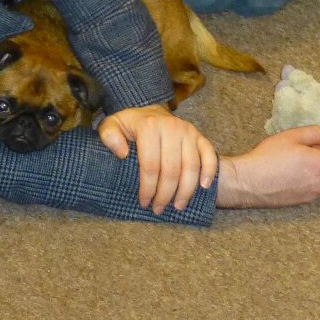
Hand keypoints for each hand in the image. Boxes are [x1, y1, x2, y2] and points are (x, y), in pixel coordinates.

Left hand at [98, 104, 218, 214]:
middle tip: (159, 209)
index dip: (147, 188)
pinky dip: (209, 171)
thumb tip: (122, 154)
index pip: (150, 165)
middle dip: (165, 194)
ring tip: (178, 206)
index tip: (144, 202)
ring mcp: (188, 131)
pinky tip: (204, 187)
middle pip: (171, 170)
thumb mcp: (112, 125)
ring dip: (186, 190)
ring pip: (191, 167)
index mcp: (149, 126)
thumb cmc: (130, 125)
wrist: (151, 111)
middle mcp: (171, 127)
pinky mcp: (200, 136)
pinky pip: (209, 155)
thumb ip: (109, 136)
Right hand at [216, 125, 319, 208]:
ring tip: (298, 155)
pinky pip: (316, 184)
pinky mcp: (303, 201)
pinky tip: (292, 169)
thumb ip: (316, 133)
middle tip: (310, 143)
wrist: (247, 182)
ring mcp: (313, 194)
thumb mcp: (291, 136)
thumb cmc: (267, 157)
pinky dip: (312, 174)